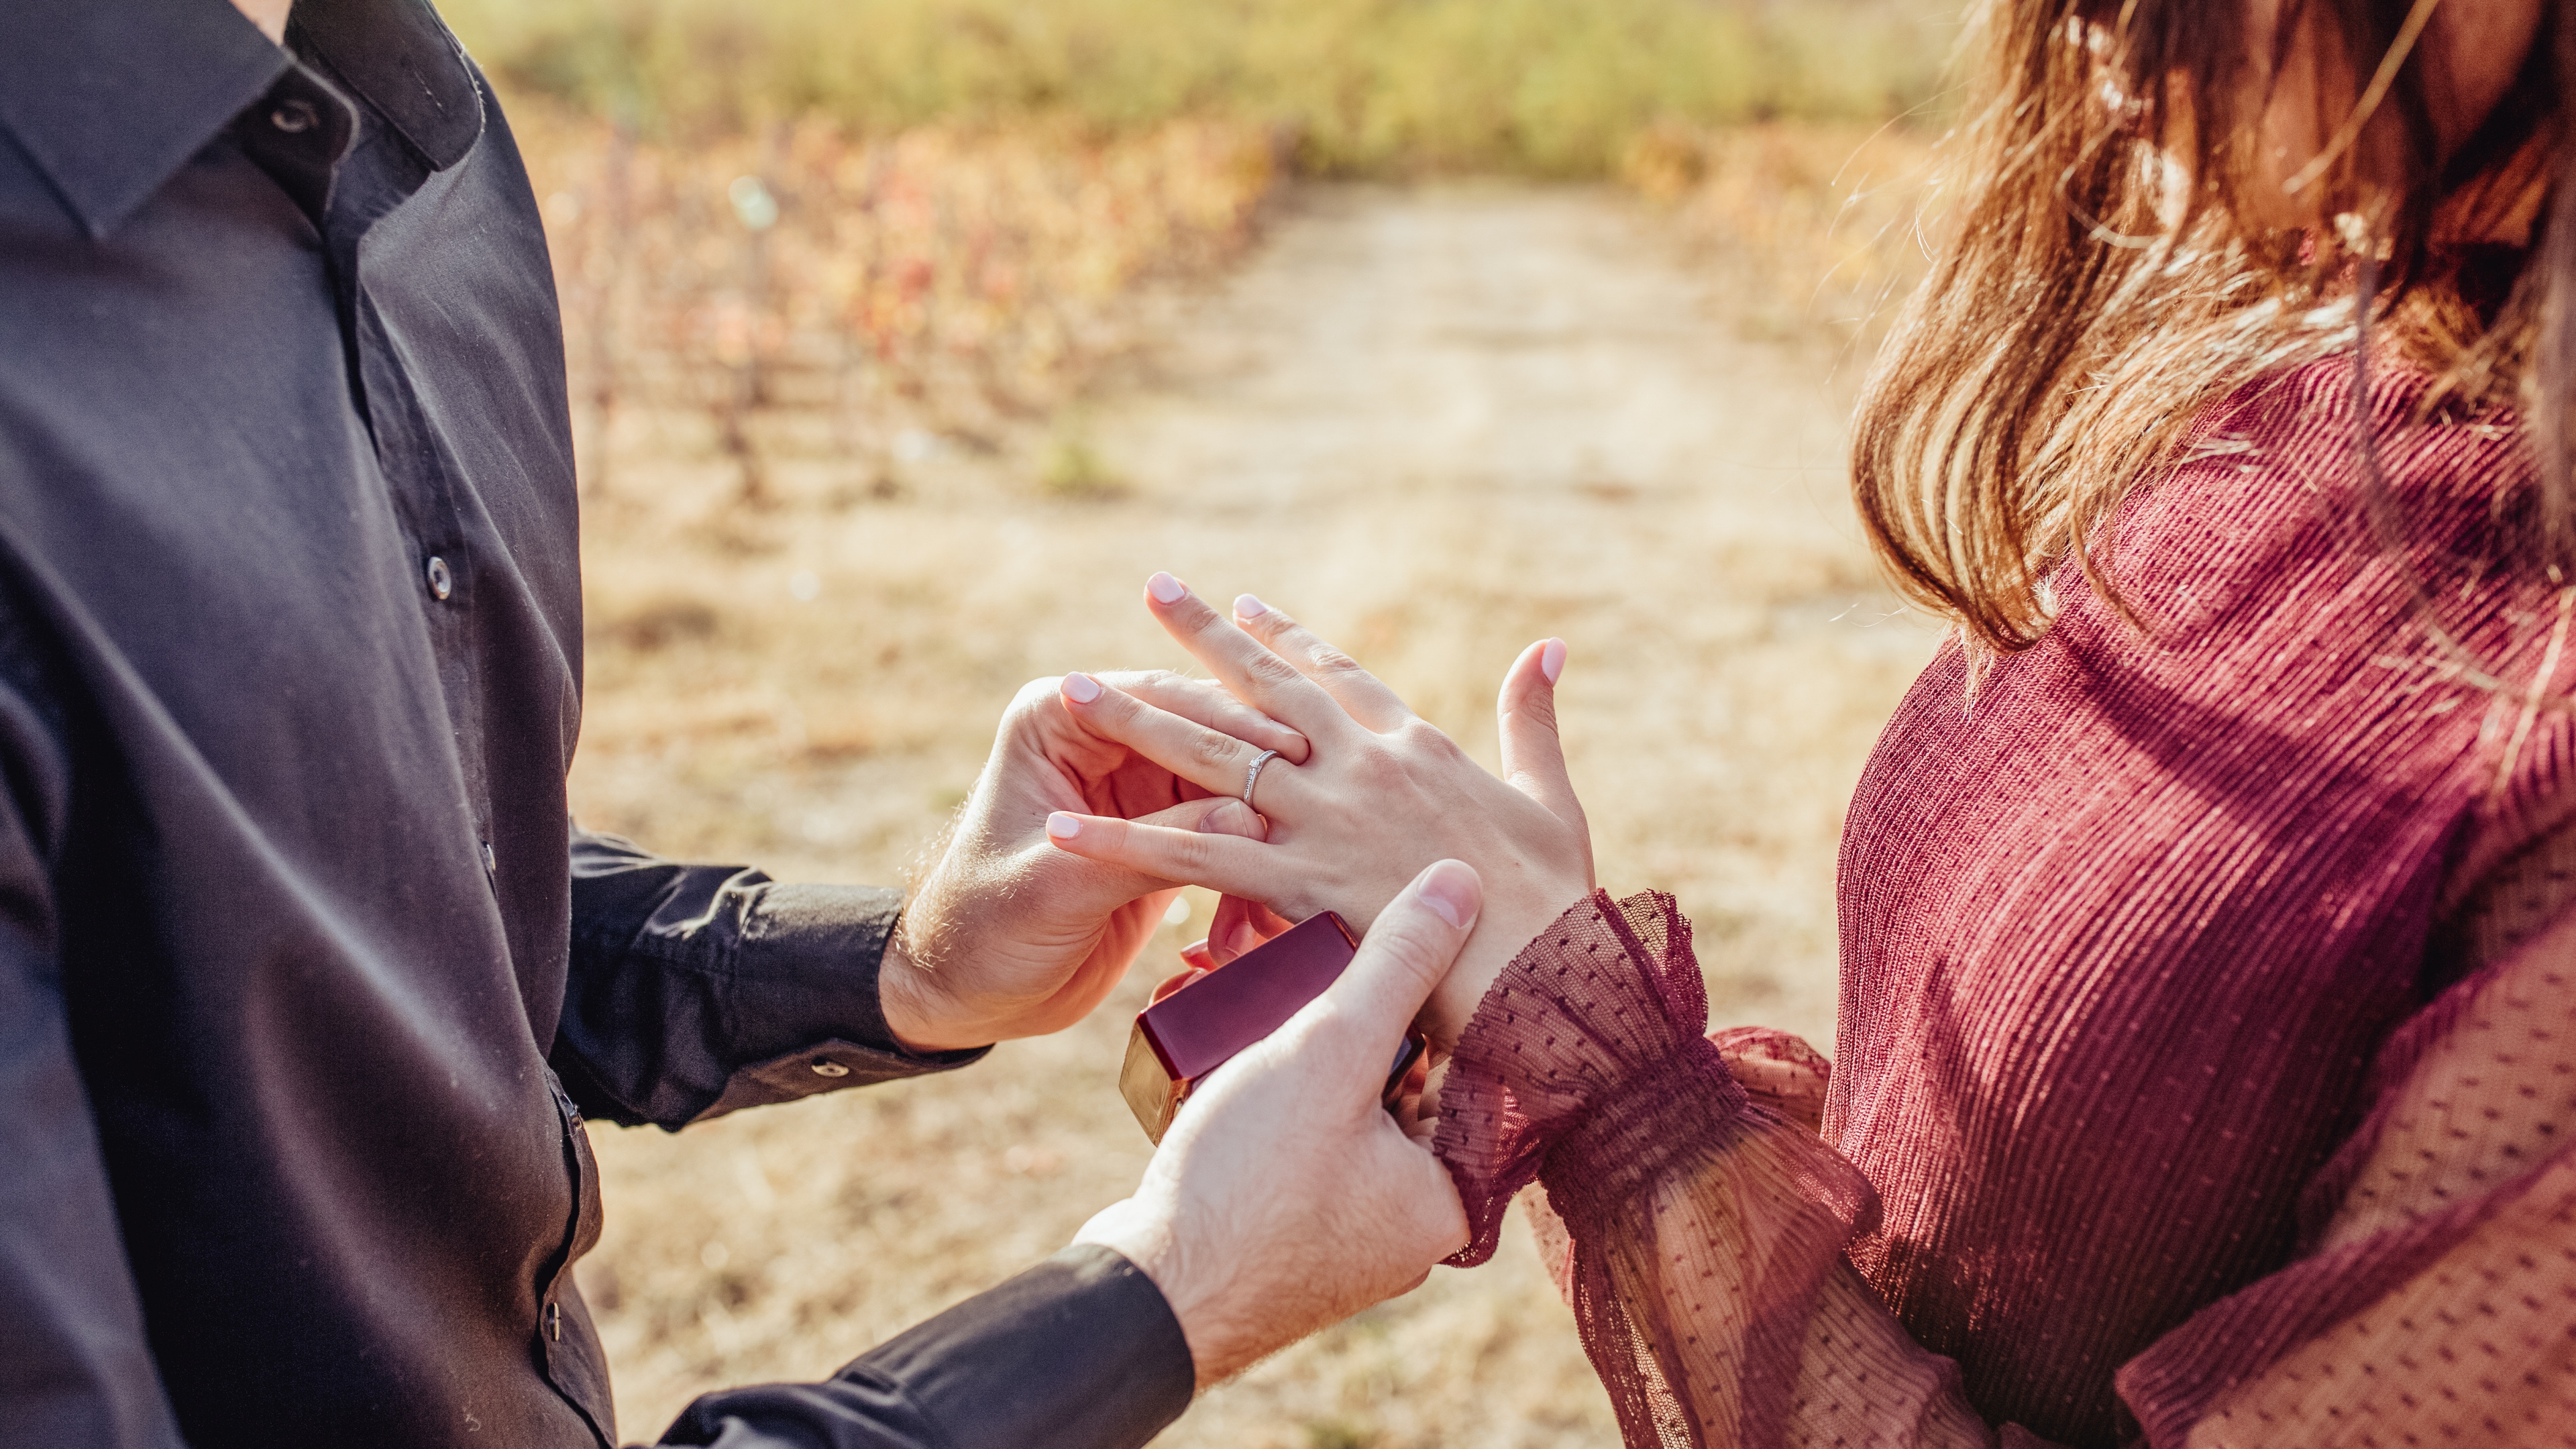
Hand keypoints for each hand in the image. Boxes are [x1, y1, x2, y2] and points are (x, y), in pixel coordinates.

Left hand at [878, 671, 1307, 1050]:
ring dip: (1266, 806)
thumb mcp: (1061, 887)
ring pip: (1223, 779)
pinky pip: (1224, 827)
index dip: (1227, 723)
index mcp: (1060, 719)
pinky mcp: (1161, 835)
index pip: (1157, 699)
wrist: (965, 991)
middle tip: (1330, 780)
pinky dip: (1254, 849)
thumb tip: (1248, 818)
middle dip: (1261, 759)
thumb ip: (1150, 850)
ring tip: (1329, 827)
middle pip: (1201, 731)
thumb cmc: (984, 927)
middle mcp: (1102, 739)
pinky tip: (1298, 869)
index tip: (1290, 749)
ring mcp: (1135, 786)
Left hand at [1043, 574, 1593, 1047]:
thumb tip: (1550, 646)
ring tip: (1073, 686)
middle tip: (1153, 589)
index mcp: (1414, 746)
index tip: (1240, 605)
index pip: (1335, 676)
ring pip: (1212, 757)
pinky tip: (1064, 830)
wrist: (1548, 967)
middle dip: (1201, 639)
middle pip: (1262, 689)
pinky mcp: (1296, 879)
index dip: (1284, 639)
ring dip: (1137, 720)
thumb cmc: (1557, 898)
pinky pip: (1192, 858)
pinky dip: (1124, 844)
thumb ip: (1535, 719)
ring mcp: (1324, 819)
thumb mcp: (1550, 797)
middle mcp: (1359, 767)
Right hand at [1074, 859, 1478, 1385]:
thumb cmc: (1247, 1182)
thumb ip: (1397, 962)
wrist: (1144, 1297)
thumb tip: (1462, 879)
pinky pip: (1303, 1146)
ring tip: (1275, 995)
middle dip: (1364, 1021)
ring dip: (1314, 1055)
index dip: (1439, 992)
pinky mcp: (1286, 1235)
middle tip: (1328, 959)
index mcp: (1452, 1194)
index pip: (1473, 1066)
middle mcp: (1411, 1225)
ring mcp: (1346, 1236)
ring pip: (1349, 1113)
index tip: (1406, 936)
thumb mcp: (1329, 1047)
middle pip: (1407, 1088)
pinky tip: (1243, 1056)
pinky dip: (1281, 1099)